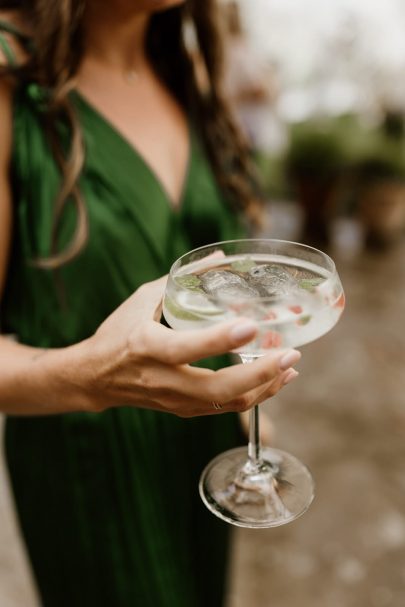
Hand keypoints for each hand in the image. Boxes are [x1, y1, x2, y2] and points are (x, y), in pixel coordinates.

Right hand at [82, 276, 300, 416]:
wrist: (95, 378)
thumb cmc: (119, 332)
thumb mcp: (143, 299)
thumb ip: (183, 279)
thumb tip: (221, 258)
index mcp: (147, 347)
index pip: (187, 348)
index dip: (220, 341)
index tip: (251, 326)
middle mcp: (163, 379)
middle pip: (219, 388)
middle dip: (261, 374)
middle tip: (292, 354)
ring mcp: (176, 400)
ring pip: (229, 404)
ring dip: (266, 387)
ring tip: (291, 366)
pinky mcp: (185, 410)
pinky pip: (226, 408)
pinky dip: (256, 395)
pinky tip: (276, 379)